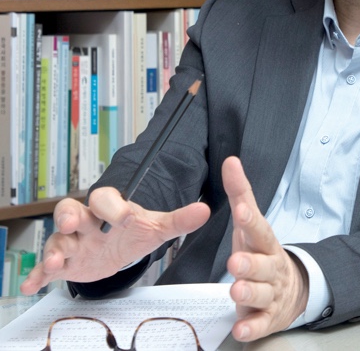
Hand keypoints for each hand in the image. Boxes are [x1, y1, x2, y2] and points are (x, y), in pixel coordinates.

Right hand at [20, 187, 210, 294]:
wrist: (118, 248)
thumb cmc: (133, 233)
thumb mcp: (155, 228)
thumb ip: (178, 220)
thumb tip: (204, 210)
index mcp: (110, 209)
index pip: (106, 198)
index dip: (113, 206)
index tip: (125, 216)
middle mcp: (87, 222)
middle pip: (71, 210)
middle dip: (69, 215)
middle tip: (72, 222)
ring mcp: (73, 243)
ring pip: (57, 241)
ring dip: (54, 250)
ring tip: (58, 262)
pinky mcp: (64, 263)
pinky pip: (45, 267)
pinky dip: (37, 275)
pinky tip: (31, 285)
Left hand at [223, 156, 308, 341]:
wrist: (292, 289)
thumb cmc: (262, 250)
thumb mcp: (250, 222)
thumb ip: (239, 193)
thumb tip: (230, 161)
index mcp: (266, 242)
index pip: (260, 229)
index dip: (251, 220)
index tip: (241, 211)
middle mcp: (271, 267)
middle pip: (263, 265)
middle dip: (250, 264)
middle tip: (235, 263)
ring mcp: (271, 293)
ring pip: (262, 294)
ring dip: (249, 293)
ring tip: (235, 291)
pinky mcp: (268, 318)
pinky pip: (261, 324)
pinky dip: (252, 327)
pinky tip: (241, 329)